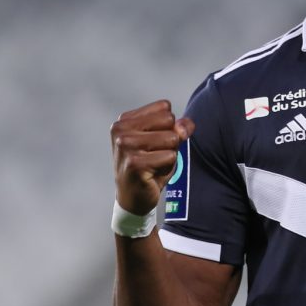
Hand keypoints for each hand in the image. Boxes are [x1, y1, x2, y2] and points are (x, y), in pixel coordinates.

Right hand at [111, 100, 195, 215]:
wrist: (133, 198)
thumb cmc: (149, 166)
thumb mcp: (166, 142)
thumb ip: (179, 128)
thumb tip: (185, 127)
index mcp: (125, 120)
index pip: (164, 107)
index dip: (169, 126)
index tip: (154, 143)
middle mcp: (121, 130)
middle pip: (169, 120)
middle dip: (171, 140)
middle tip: (155, 156)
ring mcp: (125, 146)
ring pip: (171, 138)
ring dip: (170, 154)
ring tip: (154, 164)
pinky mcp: (134, 163)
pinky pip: (170, 156)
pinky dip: (168, 167)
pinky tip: (152, 174)